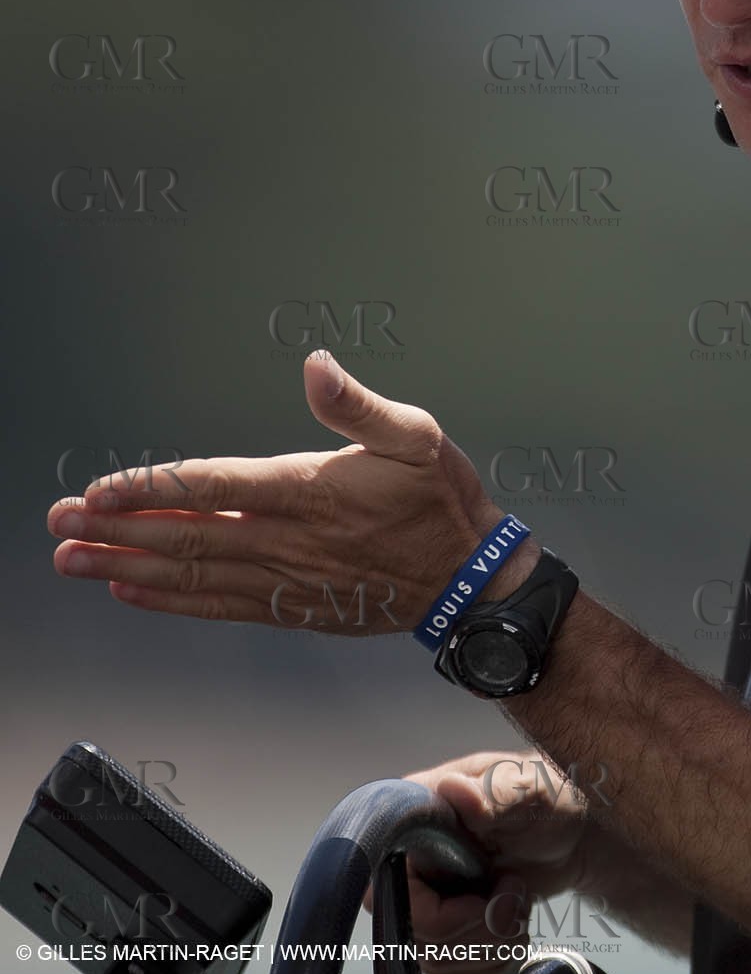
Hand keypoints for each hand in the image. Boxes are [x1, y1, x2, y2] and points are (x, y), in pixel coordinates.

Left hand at [46, 352, 530, 630]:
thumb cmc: (441, 501)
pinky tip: (132, 589)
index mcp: (312, 490)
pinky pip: (218, 605)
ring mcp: (287, 579)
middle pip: (187, 536)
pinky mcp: (291, 608)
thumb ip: (357, 404)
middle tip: (59, 524)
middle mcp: (289, 540)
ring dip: (127, 566)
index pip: (214, 487)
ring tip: (74, 559)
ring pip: (193, 574)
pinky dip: (169, 600)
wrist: (468, 582)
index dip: (153, 487)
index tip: (100, 489)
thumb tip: (314, 365)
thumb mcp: (416, 434)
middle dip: (117, 530)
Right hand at [389, 750, 590, 973]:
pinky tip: (514, 924)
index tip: (481, 902)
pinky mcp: (449, 925)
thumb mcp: (524, 789)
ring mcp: (428, 896)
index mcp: (414, 819)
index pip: (388, 888)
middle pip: (417, 934)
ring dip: (491, 945)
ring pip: (438, 959)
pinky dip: (495, 958)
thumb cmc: (544, 798)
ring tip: (518, 904)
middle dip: (477, 931)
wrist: (572, 832)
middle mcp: (410, 862)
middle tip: (513, 897)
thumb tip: (455, 791)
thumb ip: (490, 794)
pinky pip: (458, 969)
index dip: (434, 913)